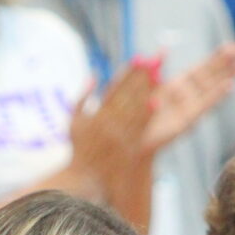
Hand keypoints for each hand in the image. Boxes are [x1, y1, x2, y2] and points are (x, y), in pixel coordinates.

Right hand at [65, 64, 156, 199]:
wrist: (83, 177)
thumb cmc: (78, 149)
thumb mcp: (73, 121)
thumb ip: (82, 98)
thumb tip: (94, 75)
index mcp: (96, 114)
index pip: (114, 87)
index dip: (128, 71)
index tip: (139, 56)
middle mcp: (107, 123)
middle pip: (128, 94)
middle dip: (143, 76)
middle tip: (156, 59)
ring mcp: (117, 135)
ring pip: (135, 109)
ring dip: (148, 91)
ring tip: (161, 74)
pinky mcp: (126, 147)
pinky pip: (138, 128)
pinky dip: (147, 114)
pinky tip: (156, 101)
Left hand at [144, 43, 234, 150]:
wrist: (130, 138)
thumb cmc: (135, 113)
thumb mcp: (142, 86)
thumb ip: (154, 68)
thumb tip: (164, 49)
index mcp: (179, 85)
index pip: (204, 68)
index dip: (218, 57)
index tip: (233, 47)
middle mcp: (188, 95)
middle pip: (212, 75)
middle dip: (228, 63)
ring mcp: (189, 108)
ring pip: (212, 88)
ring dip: (228, 76)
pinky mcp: (186, 120)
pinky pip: (204, 104)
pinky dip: (216, 94)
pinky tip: (229, 85)